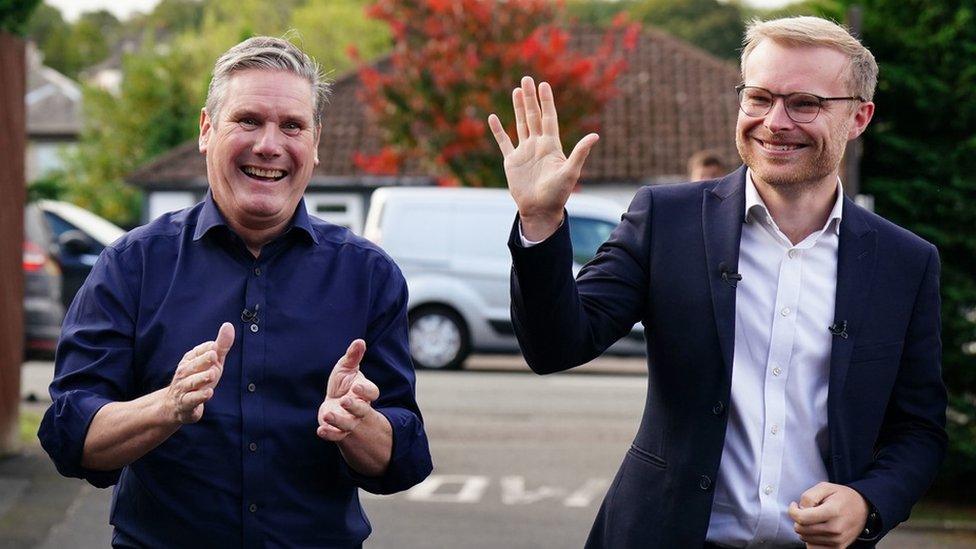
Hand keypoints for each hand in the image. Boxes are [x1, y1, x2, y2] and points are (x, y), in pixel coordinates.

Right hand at [164, 322, 234, 423]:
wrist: (176, 405)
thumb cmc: (198, 379)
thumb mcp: (212, 362)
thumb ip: (221, 345)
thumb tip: (228, 325)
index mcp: (190, 360)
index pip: (198, 352)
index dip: (208, 350)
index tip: (215, 348)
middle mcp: (184, 373)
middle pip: (192, 366)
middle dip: (203, 361)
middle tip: (214, 356)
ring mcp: (184, 389)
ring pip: (191, 382)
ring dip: (201, 378)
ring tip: (212, 374)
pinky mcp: (186, 404)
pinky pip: (192, 400)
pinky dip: (200, 397)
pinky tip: (209, 392)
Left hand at [317, 339, 380, 441]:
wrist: (335, 403)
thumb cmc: (343, 383)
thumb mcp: (346, 368)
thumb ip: (353, 356)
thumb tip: (360, 341)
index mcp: (364, 392)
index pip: (372, 393)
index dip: (365, 391)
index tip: (356, 387)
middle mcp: (360, 408)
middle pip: (362, 410)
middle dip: (354, 407)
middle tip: (344, 401)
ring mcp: (349, 420)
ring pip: (348, 424)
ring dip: (338, 421)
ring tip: (328, 415)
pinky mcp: (337, 430)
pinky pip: (336, 435)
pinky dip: (329, 434)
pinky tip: (320, 430)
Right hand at [487, 76, 599, 239]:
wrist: (540, 209)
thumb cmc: (558, 194)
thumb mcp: (570, 172)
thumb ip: (580, 153)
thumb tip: (595, 136)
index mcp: (551, 145)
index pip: (549, 117)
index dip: (546, 101)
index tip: (544, 84)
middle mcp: (538, 145)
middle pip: (534, 116)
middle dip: (530, 98)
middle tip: (527, 79)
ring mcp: (524, 152)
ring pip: (520, 124)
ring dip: (517, 108)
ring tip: (516, 91)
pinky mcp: (512, 161)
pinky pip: (503, 142)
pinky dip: (498, 131)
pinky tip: (493, 118)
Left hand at [789, 482, 869, 547]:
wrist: (863, 508)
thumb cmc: (842, 497)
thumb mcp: (825, 487)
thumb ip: (809, 497)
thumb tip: (800, 510)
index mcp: (832, 512)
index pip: (802, 518)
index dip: (792, 511)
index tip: (794, 505)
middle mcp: (835, 529)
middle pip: (801, 529)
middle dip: (798, 519)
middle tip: (807, 511)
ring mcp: (837, 541)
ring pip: (805, 538)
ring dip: (805, 529)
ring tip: (815, 519)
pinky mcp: (838, 548)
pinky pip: (814, 548)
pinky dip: (811, 539)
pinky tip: (816, 530)